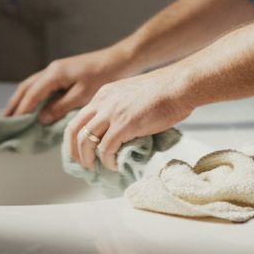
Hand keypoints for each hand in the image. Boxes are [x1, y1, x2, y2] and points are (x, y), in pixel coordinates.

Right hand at [2, 46, 136, 123]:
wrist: (120, 60)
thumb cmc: (104, 76)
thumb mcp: (82, 95)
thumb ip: (60, 107)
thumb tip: (41, 118)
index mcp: (54, 74)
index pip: (31, 95)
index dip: (20, 110)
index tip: (11, 124)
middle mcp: (51, 70)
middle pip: (26, 87)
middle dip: (14, 104)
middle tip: (3, 120)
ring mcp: (56, 70)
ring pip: (31, 85)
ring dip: (21, 99)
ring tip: (12, 114)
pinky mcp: (62, 72)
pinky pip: (41, 84)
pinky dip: (32, 95)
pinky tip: (32, 104)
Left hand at [64, 69, 195, 170]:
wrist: (179, 86)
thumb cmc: (165, 91)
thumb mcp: (132, 95)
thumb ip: (121, 109)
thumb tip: (122, 131)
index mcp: (104, 94)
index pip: (79, 117)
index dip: (76, 137)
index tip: (81, 150)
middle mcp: (103, 102)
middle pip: (75, 129)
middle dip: (74, 150)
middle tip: (83, 163)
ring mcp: (111, 113)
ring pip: (86, 141)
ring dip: (88, 158)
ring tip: (95, 168)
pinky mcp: (123, 124)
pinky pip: (106, 148)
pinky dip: (108, 161)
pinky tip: (114, 165)